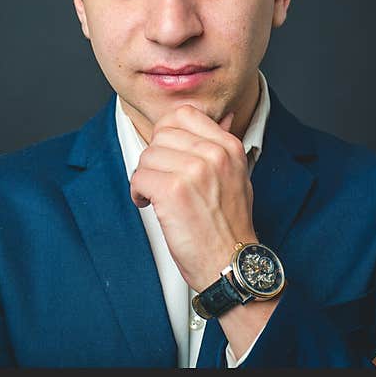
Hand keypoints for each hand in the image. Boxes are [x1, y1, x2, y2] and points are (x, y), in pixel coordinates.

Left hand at [129, 104, 255, 291]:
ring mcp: (194, 170)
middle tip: (160, 179)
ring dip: (145, 177)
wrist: (231, 263)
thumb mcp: (238, 176)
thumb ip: (222, 146)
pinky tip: (149, 204)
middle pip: (161, 134)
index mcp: (228, 146)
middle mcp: (214, 154)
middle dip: (155, 158)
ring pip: (147, 155)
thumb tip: (221, 117)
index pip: (183, 114)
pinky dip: (138, 193)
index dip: (166, 134)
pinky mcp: (173, 191)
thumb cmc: (229, 225)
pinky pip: (139, 177)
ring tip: (156, 196)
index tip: (167, 154)